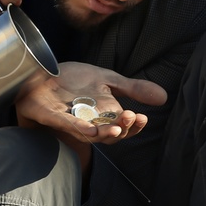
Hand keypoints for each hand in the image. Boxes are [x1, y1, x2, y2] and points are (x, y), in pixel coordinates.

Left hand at [14, 61, 167, 170]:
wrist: (41, 71)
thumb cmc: (72, 80)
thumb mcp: (107, 79)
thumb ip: (133, 89)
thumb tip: (164, 97)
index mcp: (103, 115)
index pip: (123, 127)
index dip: (133, 126)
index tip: (143, 118)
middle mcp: (88, 121)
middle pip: (108, 134)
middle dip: (121, 128)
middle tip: (132, 117)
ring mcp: (69, 120)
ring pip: (89, 134)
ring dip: (102, 133)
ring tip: (116, 129)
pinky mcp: (50, 115)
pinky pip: (65, 124)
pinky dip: (76, 127)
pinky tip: (88, 129)